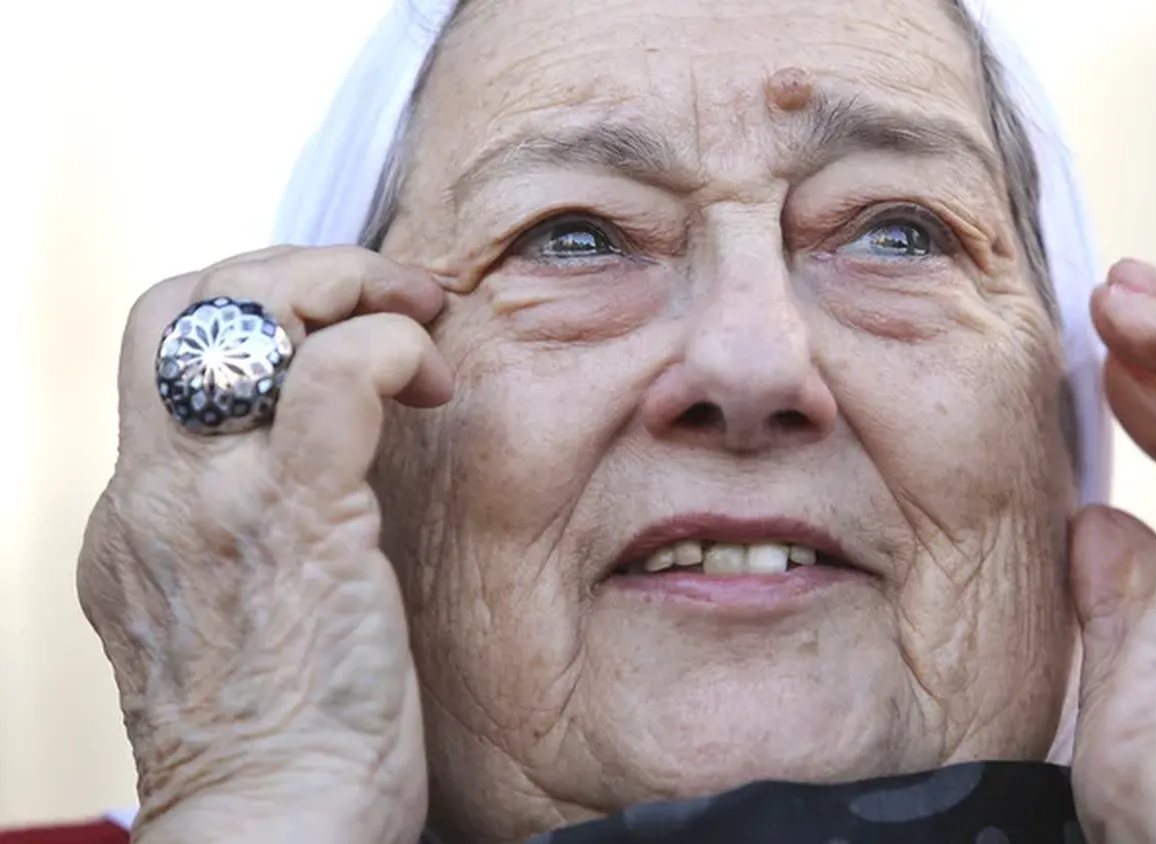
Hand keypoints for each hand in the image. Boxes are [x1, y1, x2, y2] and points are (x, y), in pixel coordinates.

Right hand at [77, 246, 452, 843]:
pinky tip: (432, 382)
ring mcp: (217, 499)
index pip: (166, 349)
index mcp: (139, 515)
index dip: (255, 306)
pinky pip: (337, 372)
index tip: (344, 325)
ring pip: (248, 304)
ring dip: (350, 282)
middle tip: (389, 297)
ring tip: (421, 321)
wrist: (274, 830)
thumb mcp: (230, 622)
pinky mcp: (298, 518)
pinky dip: (389, 341)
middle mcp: (157, 493)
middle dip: (292, 267)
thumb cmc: (284, 745)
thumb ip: (245, 535)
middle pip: (183, 300)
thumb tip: (322, 467)